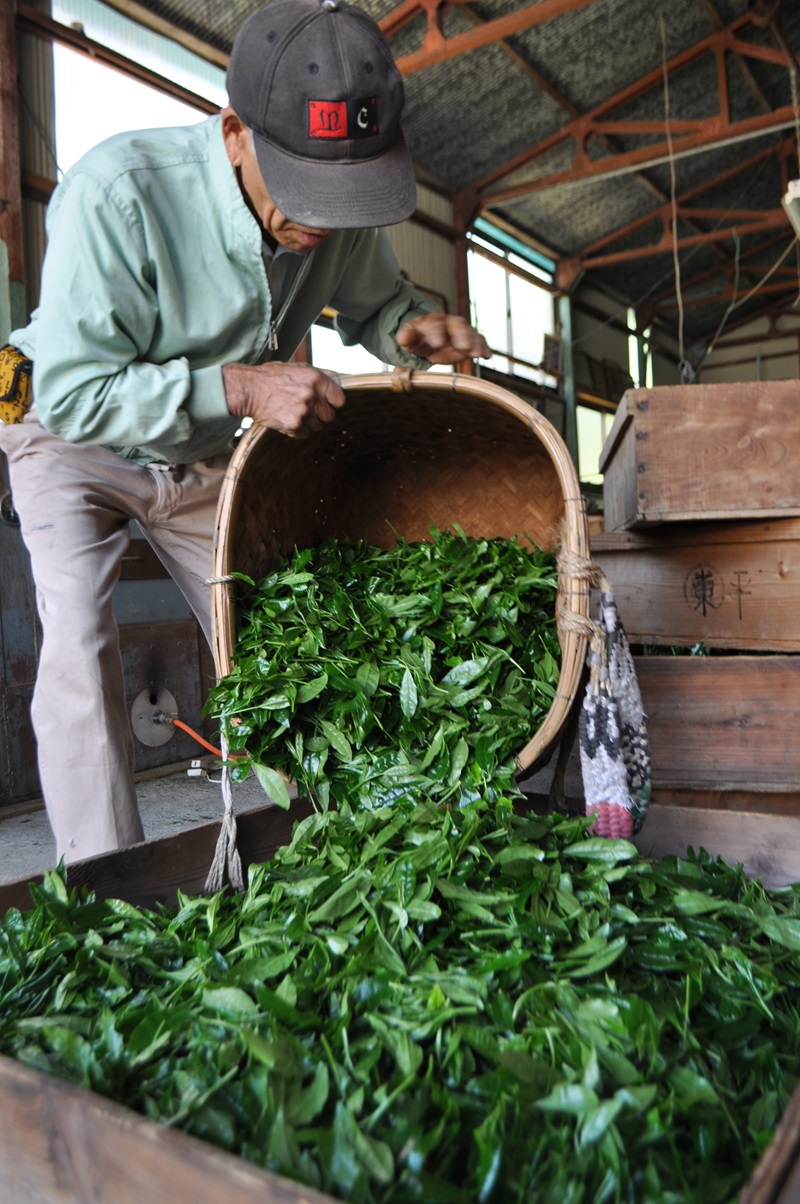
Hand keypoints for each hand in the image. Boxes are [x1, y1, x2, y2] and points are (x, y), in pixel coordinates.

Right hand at [223, 361, 345, 436]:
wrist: (249, 389)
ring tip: (295, 412)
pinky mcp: (293, 425)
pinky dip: (300, 430)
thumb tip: (339, 380)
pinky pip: (306, 434)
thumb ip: (320, 375)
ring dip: (310, 423)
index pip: (340, 399)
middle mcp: (311, 396)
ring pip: (318, 427)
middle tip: (308, 409)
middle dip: (321, 414)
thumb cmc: (271, 377)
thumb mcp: (298, 368)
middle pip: (330, 416)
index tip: (328, 403)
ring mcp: (303, 412)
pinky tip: (289, 419)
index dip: (334, 402)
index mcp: (316, 379)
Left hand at [396, 313, 489, 364]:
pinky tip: (486, 355)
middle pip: (458, 325)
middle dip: (461, 335)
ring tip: (476, 353)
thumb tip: (404, 337)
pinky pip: (479, 342)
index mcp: (434, 321)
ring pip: (470, 333)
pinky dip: (483, 348)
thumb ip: (406, 337)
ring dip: (474, 343)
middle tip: (462, 345)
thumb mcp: (408, 338)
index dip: (436, 333)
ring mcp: (462, 332)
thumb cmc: (418, 339)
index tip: (437, 343)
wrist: (428, 341)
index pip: (436, 324)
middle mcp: (450, 323)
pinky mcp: (470, 342)